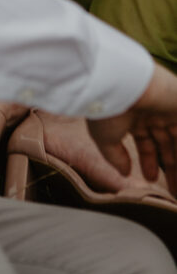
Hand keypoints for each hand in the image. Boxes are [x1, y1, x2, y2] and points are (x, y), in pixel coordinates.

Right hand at [87, 62, 176, 193]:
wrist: (118, 83)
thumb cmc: (106, 109)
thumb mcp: (105, 138)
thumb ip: (115, 156)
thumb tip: (124, 172)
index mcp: (132, 117)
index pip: (146, 142)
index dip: (149, 161)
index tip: (151, 179)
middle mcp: (151, 112)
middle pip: (166, 143)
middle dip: (170, 166)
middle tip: (174, 190)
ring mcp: (168, 108)